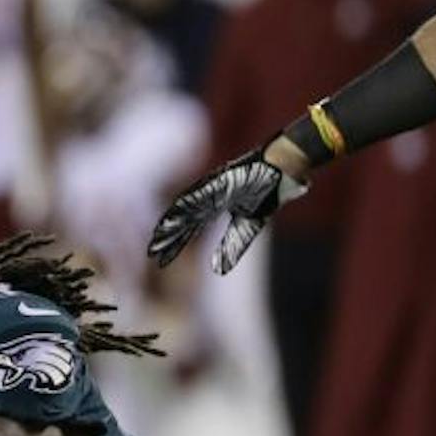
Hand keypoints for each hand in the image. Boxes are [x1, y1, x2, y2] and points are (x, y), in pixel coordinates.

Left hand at [147, 144, 307, 274]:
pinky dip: (192, 202)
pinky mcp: (224, 179)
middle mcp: (210, 196)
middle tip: (152, 252)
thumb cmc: (266, 191)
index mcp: (213, 206)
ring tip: (159, 236)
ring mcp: (215, 187)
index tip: (159, 258)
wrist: (283, 166)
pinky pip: (205, 192)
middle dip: (168, 236)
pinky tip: (178, 212)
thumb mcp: (247, 225)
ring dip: (174, 221)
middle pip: (184, 218)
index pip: (189, 228)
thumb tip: (217, 270)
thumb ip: (232, 245)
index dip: (175, 242)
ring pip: (189, 205)